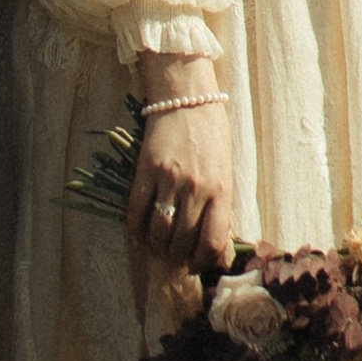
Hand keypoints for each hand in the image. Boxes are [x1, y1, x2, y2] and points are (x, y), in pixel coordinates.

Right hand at [128, 61, 234, 277]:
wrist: (187, 96)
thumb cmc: (212, 134)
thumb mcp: (225, 170)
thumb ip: (220, 205)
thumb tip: (214, 242)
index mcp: (221, 190)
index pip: (212, 242)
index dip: (203, 262)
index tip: (198, 264)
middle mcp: (196, 188)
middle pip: (183, 240)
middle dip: (178, 257)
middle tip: (175, 258)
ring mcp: (169, 179)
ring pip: (159, 230)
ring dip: (157, 246)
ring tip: (158, 247)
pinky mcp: (146, 169)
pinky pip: (137, 208)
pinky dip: (135, 228)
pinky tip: (137, 235)